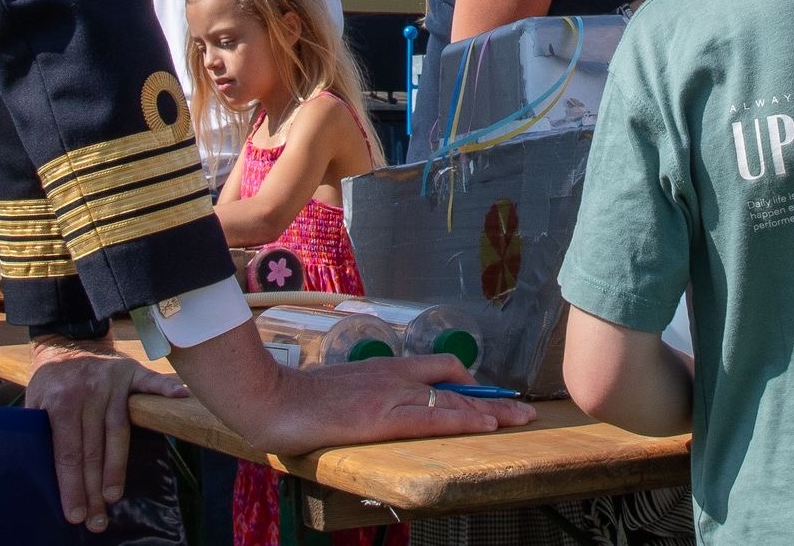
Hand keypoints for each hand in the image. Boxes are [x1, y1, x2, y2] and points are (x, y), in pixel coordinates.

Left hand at [26, 335, 188, 532]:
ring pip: (118, 431)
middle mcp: (88, 392)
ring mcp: (112, 381)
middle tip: (97, 520)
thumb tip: (33, 471)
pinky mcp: (131, 370)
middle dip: (94, 489)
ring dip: (117, 466)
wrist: (68, 339)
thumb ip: (36, 431)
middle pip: (93, 450)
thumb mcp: (33, 401)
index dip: (71, 485)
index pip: (67, 452)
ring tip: (114, 496)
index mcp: (60, 401)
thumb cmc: (51, 380)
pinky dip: (166, 388)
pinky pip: (150, 382)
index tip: (75, 514)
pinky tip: (180, 397)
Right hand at [253, 354, 537, 455]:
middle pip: (456, 382)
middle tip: (521, 409)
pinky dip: (464, 420)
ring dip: (491, 411)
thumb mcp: (340, 389)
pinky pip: (434, 418)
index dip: (468, 383)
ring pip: (453, 401)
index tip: (489, 395)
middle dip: (492, 398)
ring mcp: (390, 395)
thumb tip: (374, 407)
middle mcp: (394, 376)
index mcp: (385, 369)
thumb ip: (364, 393)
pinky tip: (487, 425)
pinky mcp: (383, 417)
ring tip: (520, 419)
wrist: (272, 397)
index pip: (438, 369)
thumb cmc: (297, 397)